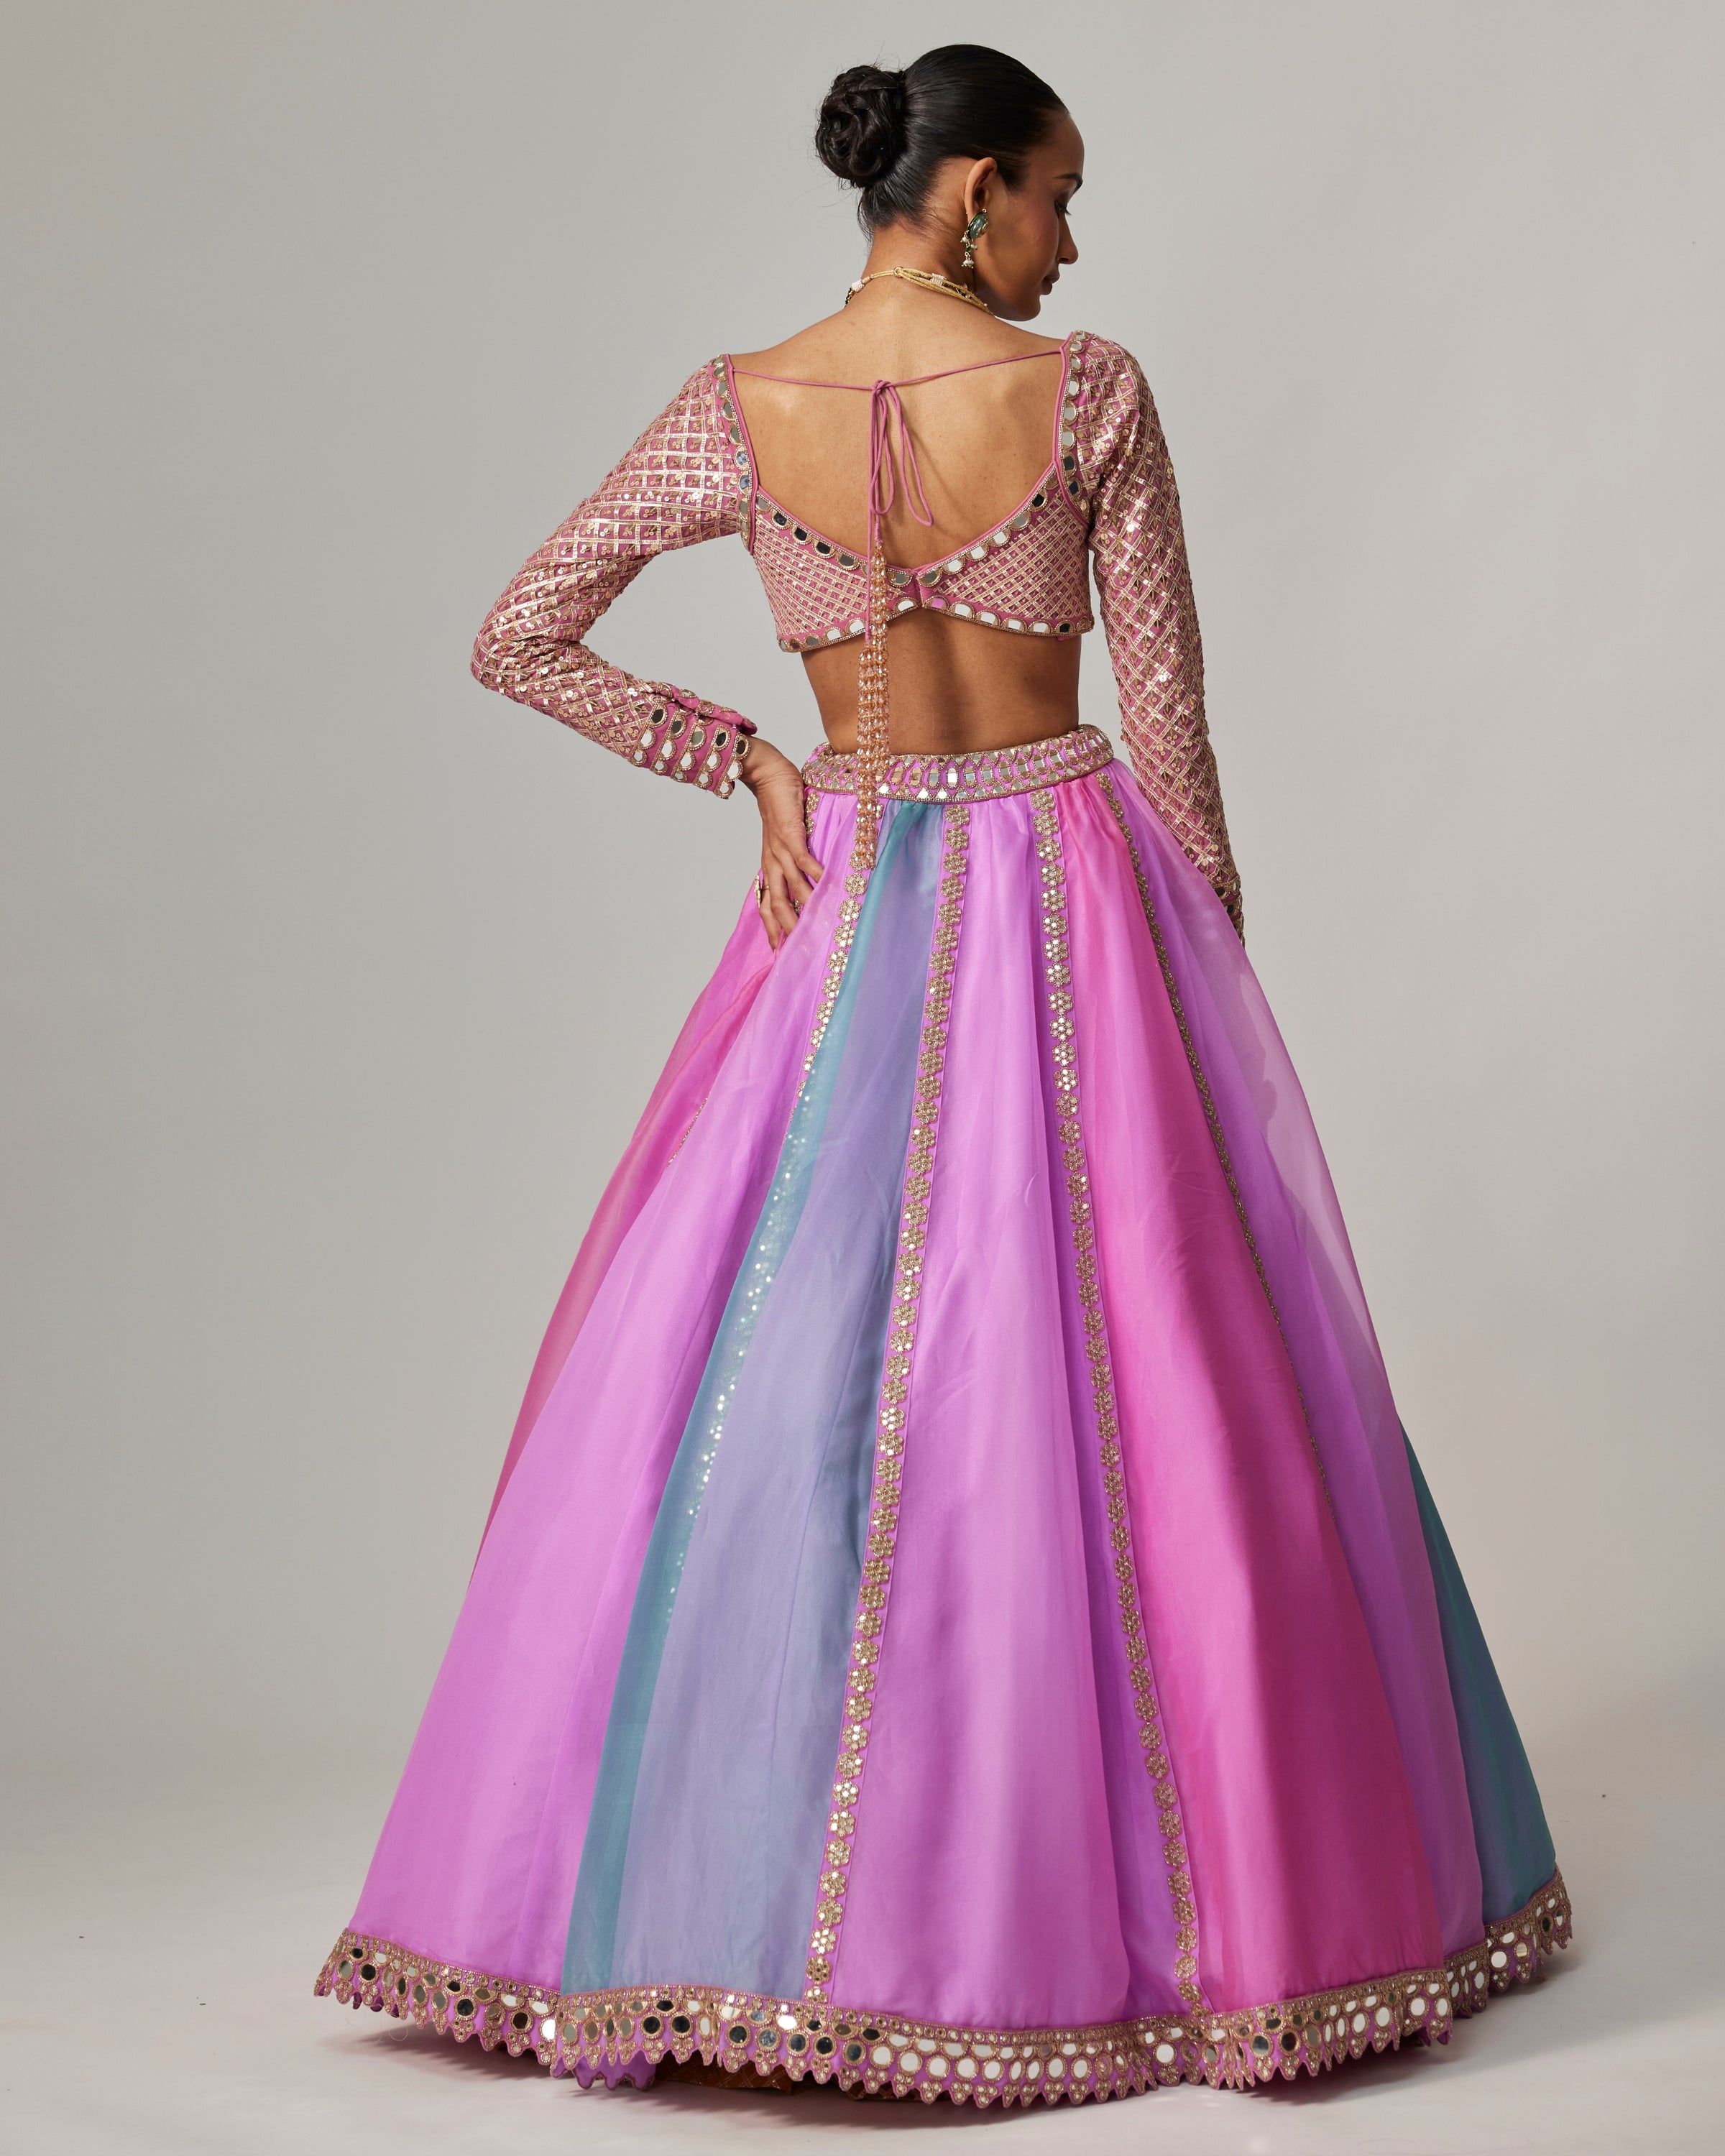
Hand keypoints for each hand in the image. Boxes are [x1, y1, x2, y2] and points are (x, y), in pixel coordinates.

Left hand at [741, 740, 822, 950]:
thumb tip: (815, 878)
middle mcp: (772, 862)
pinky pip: (801, 856)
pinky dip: (812, 871)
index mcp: (769, 866)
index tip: (778, 952)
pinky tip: (824, 883)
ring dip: (803, 906)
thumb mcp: (785, 839)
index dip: (771, 928)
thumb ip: (797, 860)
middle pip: (776, 903)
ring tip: (816, 924)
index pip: (767, 903)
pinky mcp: (790, 832)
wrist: (766, 773)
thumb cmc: (779, 806)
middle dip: (786, 928)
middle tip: (797, 950)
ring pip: (789, 884)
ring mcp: (779, 848)